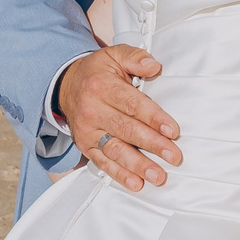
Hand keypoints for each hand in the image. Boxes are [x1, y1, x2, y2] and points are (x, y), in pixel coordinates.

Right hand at [57, 44, 182, 191]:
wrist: (66, 85)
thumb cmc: (98, 72)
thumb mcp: (114, 55)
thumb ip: (135, 57)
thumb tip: (154, 66)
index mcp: (102, 86)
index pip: (132, 104)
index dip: (153, 118)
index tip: (173, 130)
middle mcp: (92, 110)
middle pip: (126, 130)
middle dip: (152, 145)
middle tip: (174, 156)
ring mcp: (87, 131)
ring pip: (115, 150)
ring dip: (138, 165)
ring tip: (158, 176)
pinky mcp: (85, 146)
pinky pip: (103, 162)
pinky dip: (119, 175)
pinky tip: (136, 183)